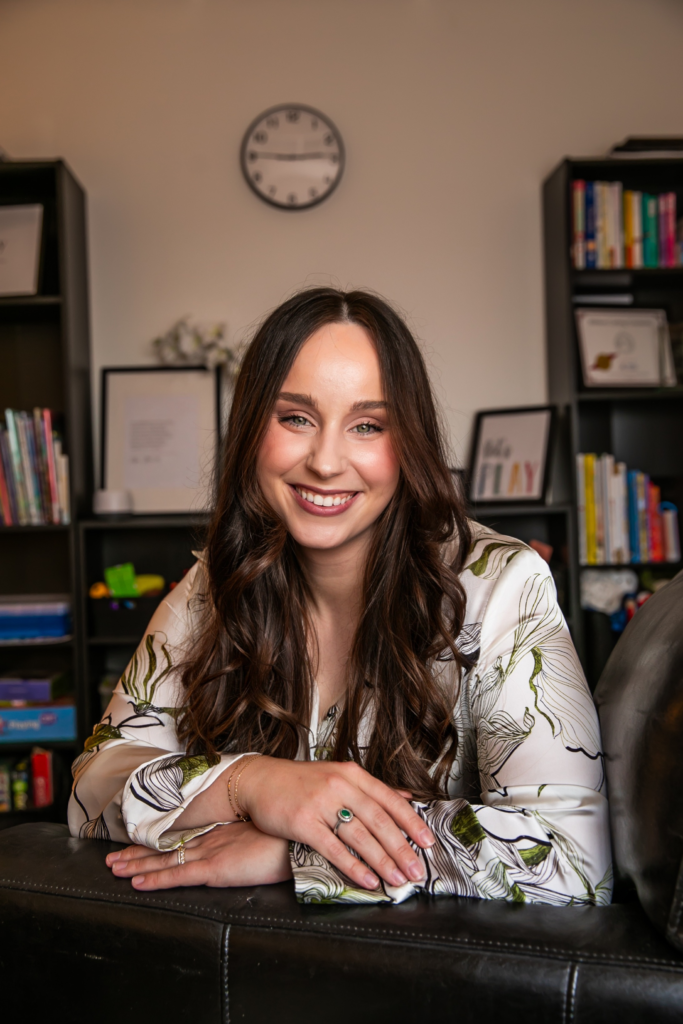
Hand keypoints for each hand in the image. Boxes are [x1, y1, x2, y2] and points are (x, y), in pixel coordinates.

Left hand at [105, 822, 290, 890]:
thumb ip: (251, 840)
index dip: (158, 842)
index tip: (137, 844)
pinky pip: (178, 876)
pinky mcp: (215, 868)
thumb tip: (247, 842)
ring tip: (115, 869)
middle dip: (137, 854)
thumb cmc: (287, 837)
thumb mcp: (264, 836)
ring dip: (137, 866)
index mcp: (222, 832)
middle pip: (166, 848)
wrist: (300, 837)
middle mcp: (211, 840)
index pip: (182, 838)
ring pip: (165, 861)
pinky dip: (156, 880)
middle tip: (113, 858)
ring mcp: (211, 853)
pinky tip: (138, 883)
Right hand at [238, 757, 434, 891]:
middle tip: (418, 870)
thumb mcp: (338, 776)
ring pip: (360, 836)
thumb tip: (407, 797)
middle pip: (379, 820)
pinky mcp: (303, 822)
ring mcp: (321, 803)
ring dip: (383, 861)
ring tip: (399, 879)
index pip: (390, 799)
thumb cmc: (301, 782)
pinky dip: (354, 866)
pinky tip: (368, 880)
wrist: (260, 780)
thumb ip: (370, 789)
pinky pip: (334, 848)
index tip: (429, 842)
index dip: (412, 822)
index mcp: (352, 774)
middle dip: (402, 848)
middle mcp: (340, 786)